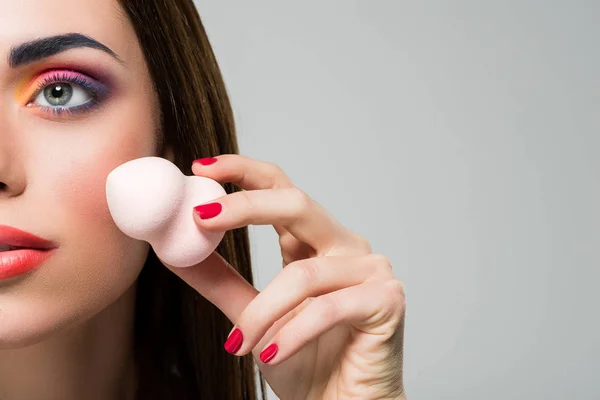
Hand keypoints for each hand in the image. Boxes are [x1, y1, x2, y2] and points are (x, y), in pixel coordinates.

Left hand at [162, 154, 406, 399]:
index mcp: (314, 242)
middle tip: (201, 218)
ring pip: (304, 273)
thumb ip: (219, 280)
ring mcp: (371, 270)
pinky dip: (292, 333)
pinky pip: (328, 308)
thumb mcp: (251, 315)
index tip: (201, 167)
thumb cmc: (304, 363)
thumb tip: (175, 250)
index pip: (281, 190)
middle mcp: (345, 246)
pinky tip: (271, 355)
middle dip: (246, 207)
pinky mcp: (387, 300)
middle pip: (297, 204)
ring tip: (239, 344)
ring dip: (262, 312)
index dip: (244, 172)